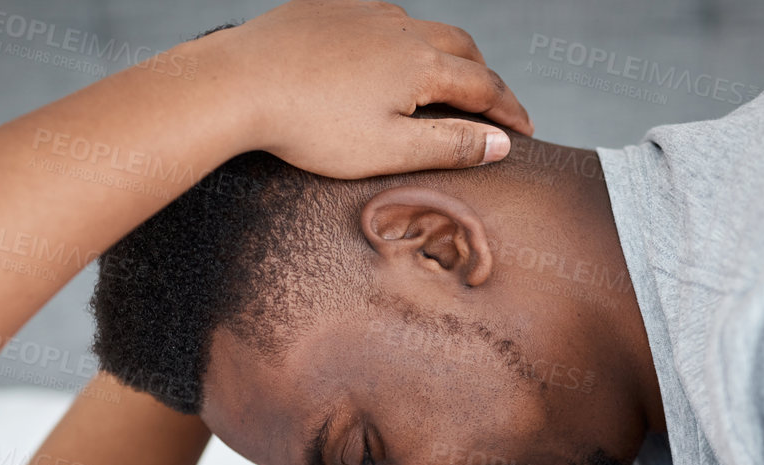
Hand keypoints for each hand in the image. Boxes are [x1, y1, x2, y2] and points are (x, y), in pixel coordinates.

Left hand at [199, 0, 533, 177]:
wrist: (239, 82)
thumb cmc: (309, 126)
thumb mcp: (389, 150)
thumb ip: (449, 145)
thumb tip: (498, 143)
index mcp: (421, 64)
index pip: (485, 87)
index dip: (508, 112)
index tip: (523, 132)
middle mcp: (400, 27)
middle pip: (461, 48)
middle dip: (484, 78)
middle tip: (492, 108)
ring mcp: (364, 11)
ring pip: (421, 29)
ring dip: (443, 55)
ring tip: (445, 84)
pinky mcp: (330, 7)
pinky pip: (380, 18)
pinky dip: (401, 40)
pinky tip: (388, 59)